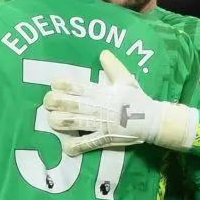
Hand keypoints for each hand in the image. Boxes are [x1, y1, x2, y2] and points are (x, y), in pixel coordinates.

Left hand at [43, 50, 196, 154]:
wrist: (152, 121)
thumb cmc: (137, 99)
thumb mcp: (127, 80)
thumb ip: (114, 66)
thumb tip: (103, 53)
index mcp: (103, 93)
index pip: (80, 87)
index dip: (64, 85)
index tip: (54, 83)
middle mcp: (100, 108)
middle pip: (73, 105)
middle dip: (57, 102)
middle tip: (47, 101)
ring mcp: (102, 125)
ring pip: (76, 123)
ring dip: (61, 122)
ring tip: (51, 120)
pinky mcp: (105, 139)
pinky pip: (88, 144)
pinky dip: (77, 146)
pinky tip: (66, 147)